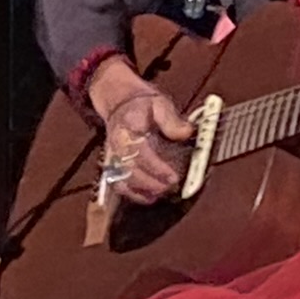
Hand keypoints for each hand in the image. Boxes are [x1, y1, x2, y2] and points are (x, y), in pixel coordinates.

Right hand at [88, 56, 194, 203]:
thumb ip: (172, 120)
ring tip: (164, 192)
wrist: (118, 101)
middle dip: (152, 183)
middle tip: (173, 186)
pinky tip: (151, 197)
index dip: (157, 167)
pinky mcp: (113, 165)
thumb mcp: (159, 103)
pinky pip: (119, 185)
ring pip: (123, 181)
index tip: (174, 177)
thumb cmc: (141, 104)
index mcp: (127, 128)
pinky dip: (134, 194)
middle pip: (130, 171)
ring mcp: (113, 157)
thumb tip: (186, 133)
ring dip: (144, 190)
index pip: (140, 152)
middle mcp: (116, 145)